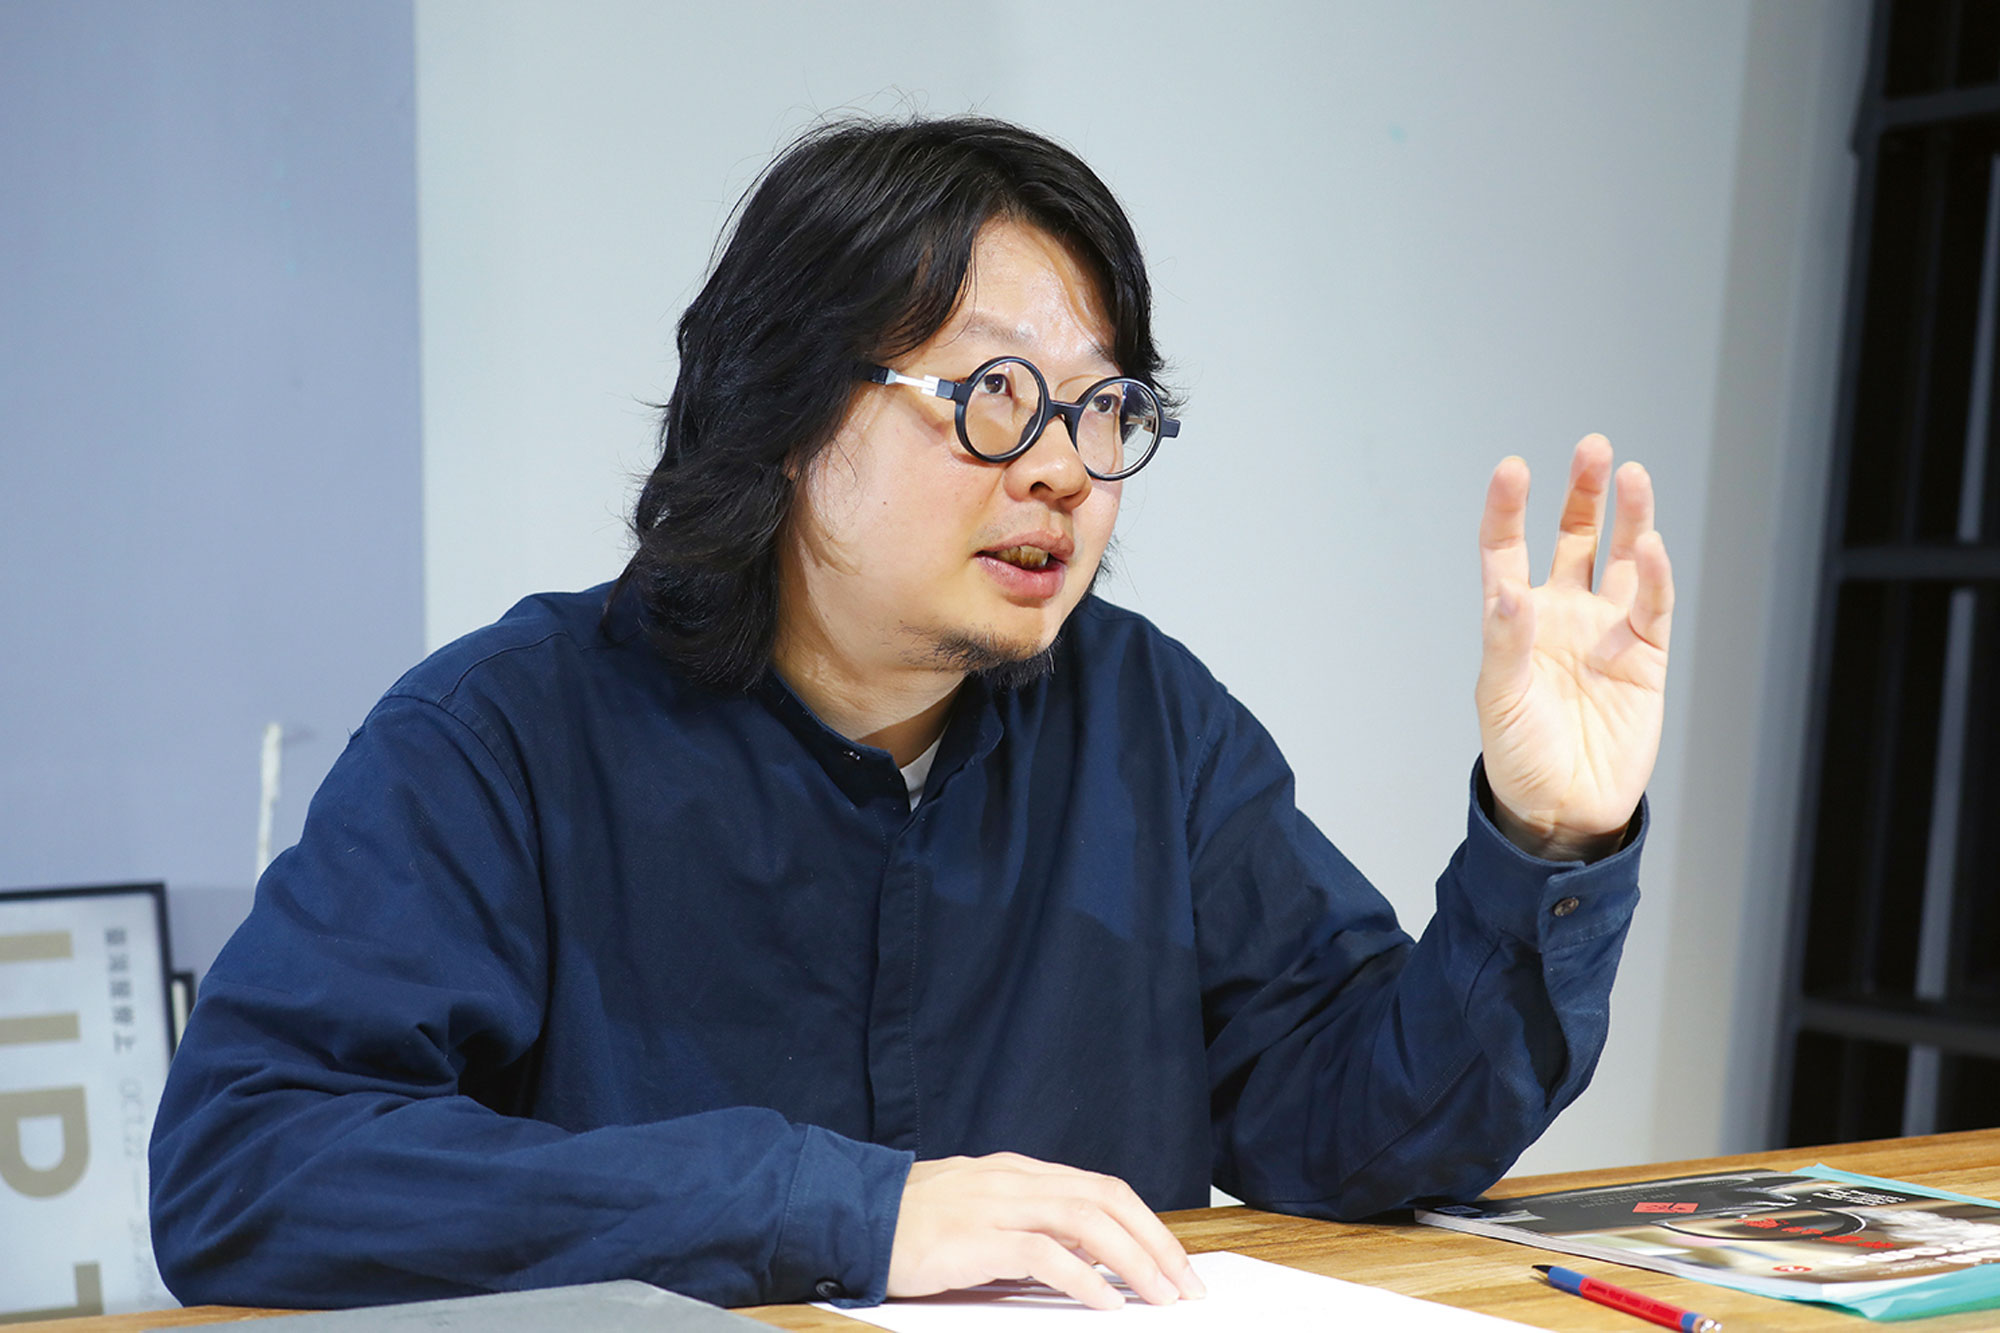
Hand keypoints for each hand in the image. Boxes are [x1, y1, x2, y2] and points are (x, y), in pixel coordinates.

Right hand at [885, 1152, 1206, 1309]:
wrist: (851, 1216)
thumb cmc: (912, 1225)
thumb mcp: (980, 1217)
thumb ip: (1029, 1229)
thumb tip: (1087, 1260)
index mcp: (1019, 1173)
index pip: (1102, 1189)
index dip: (1146, 1225)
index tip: (1175, 1263)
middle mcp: (1015, 1180)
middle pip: (1106, 1200)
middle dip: (1155, 1242)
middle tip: (1186, 1284)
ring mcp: (995, 1204)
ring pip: (1086, 1221)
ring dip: (1133, 1262)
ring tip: (1160, 1297)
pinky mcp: (975, 1237)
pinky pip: (1043, 1254)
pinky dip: (1083, 1279)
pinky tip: (1106, 1304)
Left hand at [1475, 435, 1672, 860]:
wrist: (1564, 811)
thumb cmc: (1519, 756)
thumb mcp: (1499, 699)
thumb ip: (1506, 644)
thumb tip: (1510, 594)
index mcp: (1514, 620)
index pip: (1507, 550)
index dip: (1508, 510)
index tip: (1512, 469)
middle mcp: (1561, 614)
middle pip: (1574, 539)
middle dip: (1582, 495)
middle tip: (1592, 448)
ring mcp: (1605, 631)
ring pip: (1621, 560)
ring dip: (1628, 518)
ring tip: (1631, 474)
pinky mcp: (1646, 657)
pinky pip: (1653, 605)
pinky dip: (1656, 574)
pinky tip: (1652, 543)